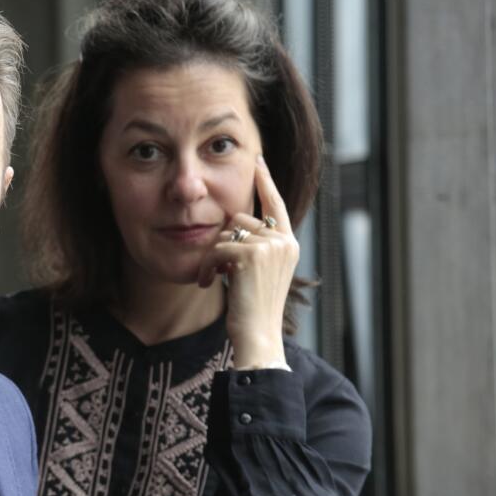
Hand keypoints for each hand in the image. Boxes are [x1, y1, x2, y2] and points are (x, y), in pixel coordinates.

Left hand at [196, 154, 298, 368]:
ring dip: (212, 256)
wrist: (258, 336)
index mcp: (289, 244)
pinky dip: (206, 266)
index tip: (257, 160)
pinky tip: (208, 283)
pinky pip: (217, 248)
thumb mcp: (259, 273)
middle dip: (222, 242)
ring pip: (225, 233)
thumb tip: (234, 225)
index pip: (276, 204)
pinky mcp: (252, 254)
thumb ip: (255, 246)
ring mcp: (271, 246)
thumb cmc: (253, 309)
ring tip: (213, 278)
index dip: (265, 181)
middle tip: (217, 270)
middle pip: (239, 219)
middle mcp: (284, 241)